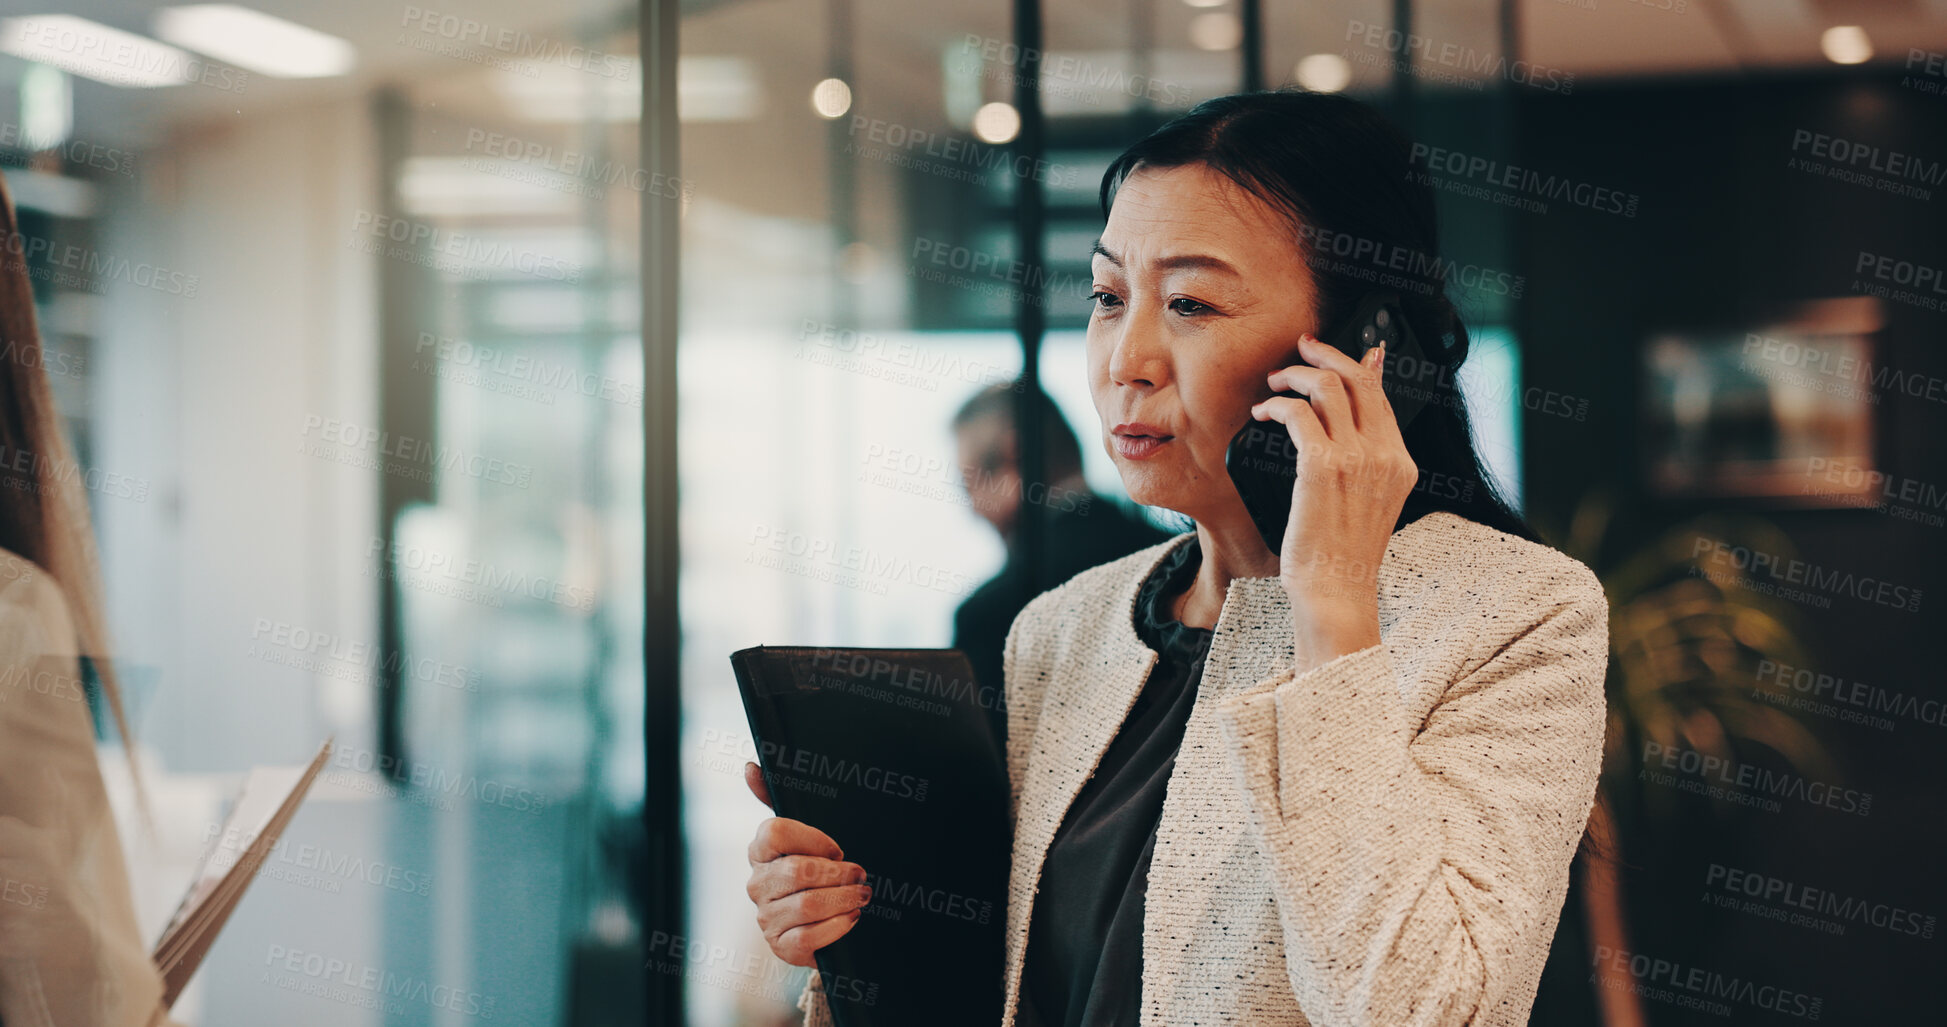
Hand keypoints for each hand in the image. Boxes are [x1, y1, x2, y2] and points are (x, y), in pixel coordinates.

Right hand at [743, 761, 870, 966]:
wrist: (820, 918)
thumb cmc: (813, 866)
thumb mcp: (802, 833)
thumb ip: (776, 796)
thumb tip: (751, 768)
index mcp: (759, 851)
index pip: (775, 832)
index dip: (812, 838)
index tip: (837, 847)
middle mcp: (757, 884)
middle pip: (797, 871)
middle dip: (838, 872)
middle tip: (860, 873)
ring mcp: (766, 917)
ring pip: (807, 905)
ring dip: (844, 898)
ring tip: (862, 894)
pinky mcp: (782, 946)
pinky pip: (809, 937)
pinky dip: (837, 927)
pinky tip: (852, 917)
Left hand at [1249, 334, 1417, 670]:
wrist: (1336, 594)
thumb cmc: (1341, 556)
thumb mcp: (1365, 504)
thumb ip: (1362, 461)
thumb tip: (1347, 428)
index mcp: (1400, 464)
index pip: (1381, 395)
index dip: (1357, 364)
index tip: (1334, 351)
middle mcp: (1384, 456)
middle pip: (1358, 380)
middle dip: (1325, 355)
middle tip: (1300, 348)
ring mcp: (1356, 460)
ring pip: (1328, 388)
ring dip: (1294, 377)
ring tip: (1274, 384)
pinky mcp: (1322, 468)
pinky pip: (1298, 415)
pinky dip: (1277, 405)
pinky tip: (1263, 414)